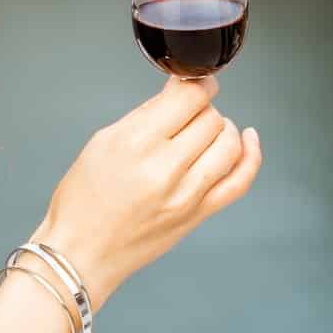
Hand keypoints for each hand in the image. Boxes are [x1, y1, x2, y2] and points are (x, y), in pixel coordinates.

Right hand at [31, 74, 261, 309]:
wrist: (82, 251)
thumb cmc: (83, 199)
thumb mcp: (104, 141)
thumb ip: (146, 114)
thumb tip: (179, 90)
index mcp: (136, 142)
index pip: (189, 97)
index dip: (196, 81)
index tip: (193, 80)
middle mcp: (166, 168)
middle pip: (211, 118)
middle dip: (200, 108)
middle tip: (184, 114)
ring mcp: (188, 194)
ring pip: (229, 142)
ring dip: (221, 128)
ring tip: (205, 128)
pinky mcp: (199, 215)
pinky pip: (239, 181)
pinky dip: (251, 156)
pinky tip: (249, 139)